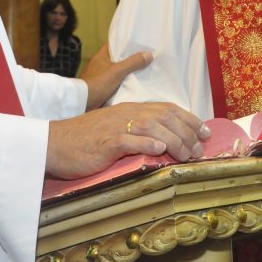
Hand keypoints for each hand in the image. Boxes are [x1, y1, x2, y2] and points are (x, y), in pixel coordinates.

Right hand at [46, 102, 210, 179]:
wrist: (56, 143)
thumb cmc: (86, 140)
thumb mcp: (115, 129)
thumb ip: (137, 130)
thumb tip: (164, 140)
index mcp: (131, 109)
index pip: (167, 108)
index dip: (189, 119)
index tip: (205, 131)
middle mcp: (127, 113)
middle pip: (165, 116)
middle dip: (187, 132)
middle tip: (199, 149)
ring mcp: (117, 126)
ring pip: (153, 126)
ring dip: (174, 140)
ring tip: (186, 153)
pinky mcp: (106, 141)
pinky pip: (130, 139)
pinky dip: (147, 143)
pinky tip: (160, 148)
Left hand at [79, 43, 151, 109]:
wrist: (83, 101)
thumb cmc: (99, 82)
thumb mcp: (118, 71)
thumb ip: (133, 63)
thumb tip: (149, 54)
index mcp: (101, 55)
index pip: (114, 44)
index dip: (125, 43)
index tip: (137, 43)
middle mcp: (100, 63)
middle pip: (117, 57)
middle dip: (128, 58)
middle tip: (143, 57)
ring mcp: (100, 74)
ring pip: (116, 70)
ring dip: (126, 71)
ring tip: (141, 69)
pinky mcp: (101, 85)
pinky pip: (114, 80)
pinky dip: (122, 81)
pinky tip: (132, 83)